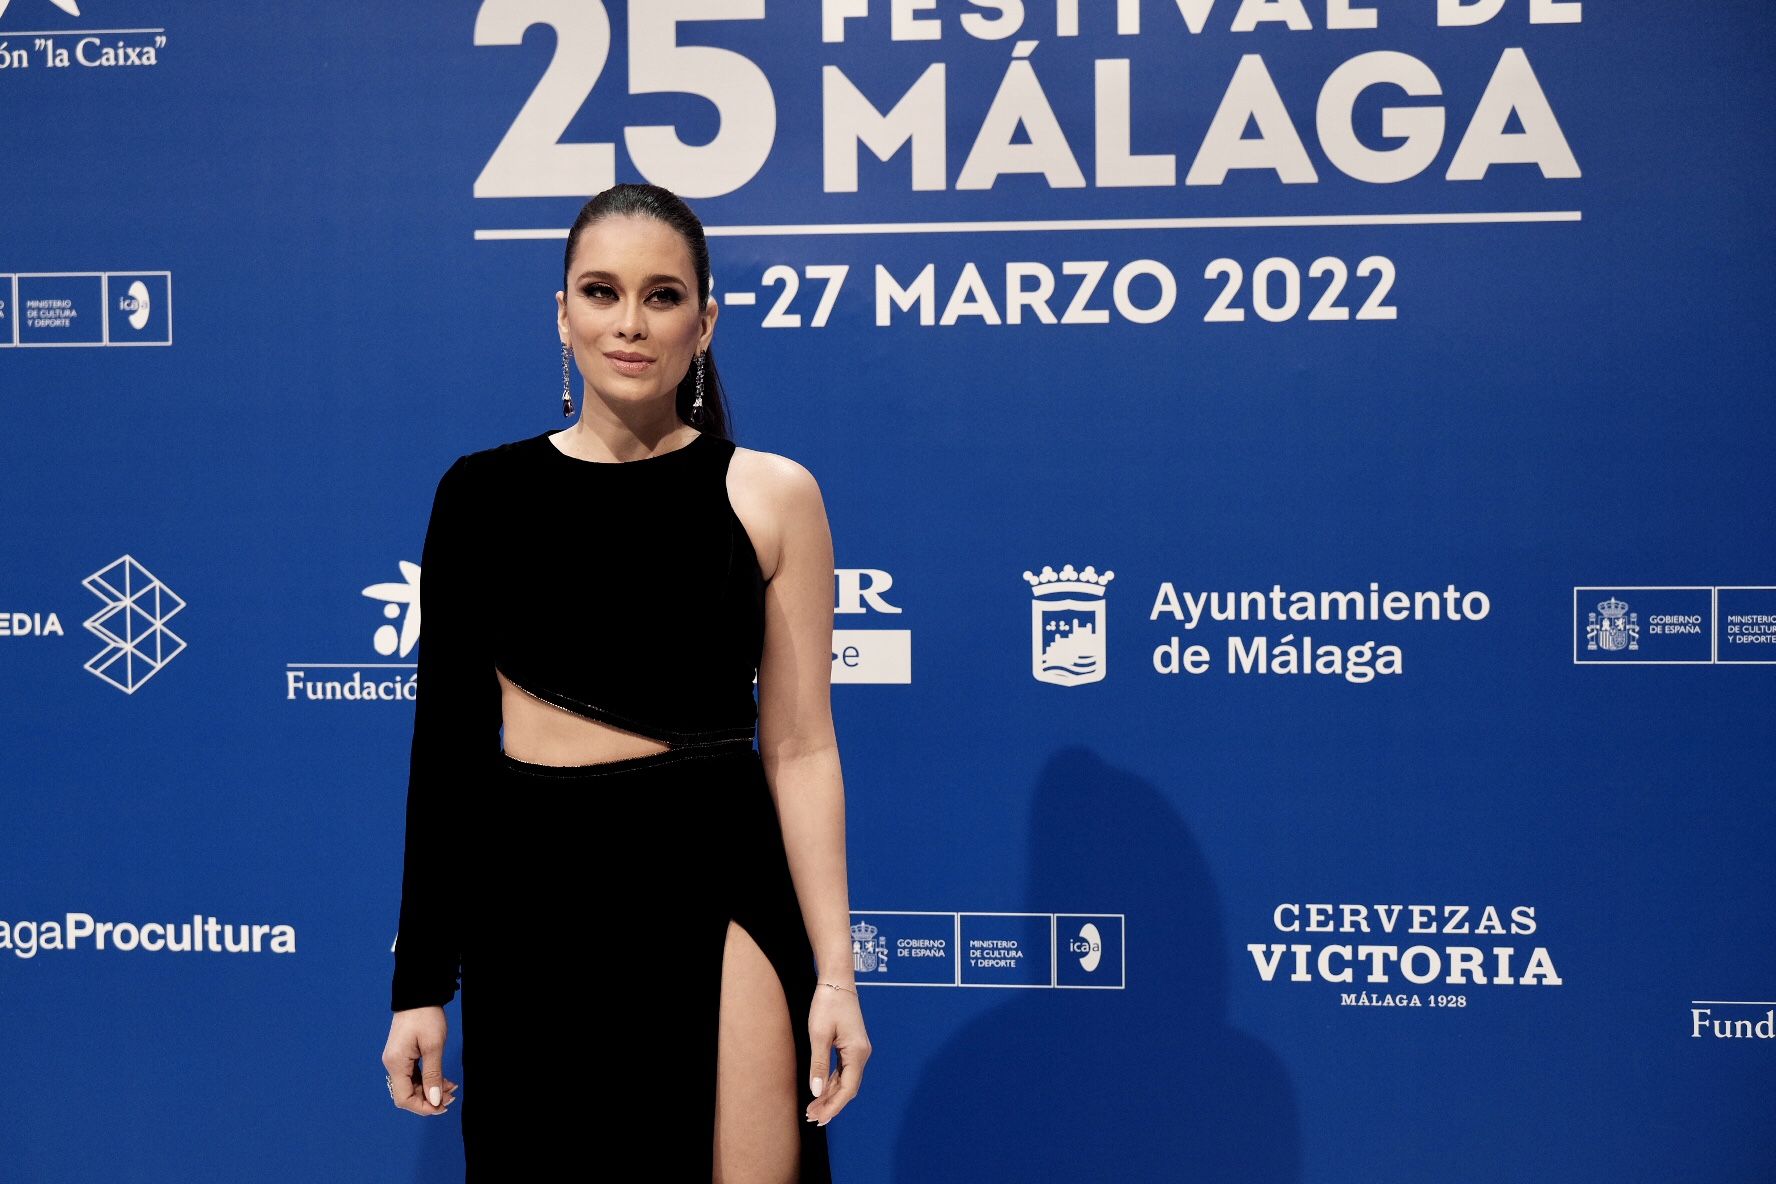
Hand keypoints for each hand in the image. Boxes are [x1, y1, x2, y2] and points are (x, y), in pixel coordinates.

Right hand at [383, 1006, 458, 1115]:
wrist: (419, 994)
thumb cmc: (426, 1016)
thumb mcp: (434, 1046)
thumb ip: (433, 1075)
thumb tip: (435, 1101)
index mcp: (396, 1064)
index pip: (404, 1098)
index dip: (423, 1107)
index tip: (442, 1106)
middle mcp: (393, 1064)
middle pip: (408, 1094)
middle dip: (430, 1099)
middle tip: (452, 1095)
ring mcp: (397, 1059)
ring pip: (413, 1086)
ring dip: (431, 1090)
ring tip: (452, 1088)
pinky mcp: (404, 1055)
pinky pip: (414, 1075)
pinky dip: (428, 1080)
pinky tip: (444, 1080)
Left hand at [805, 982, 869, 1126]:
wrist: (836, 981)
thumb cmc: (827, 1004)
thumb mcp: (818, 1034)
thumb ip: (818, 1064)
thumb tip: (816, 1092)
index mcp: (857, 1052)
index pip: (847, 1089)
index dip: (833, 1107)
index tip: (819, 1119)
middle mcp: (862, 1053)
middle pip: (848, 1088)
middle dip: (831, 1104)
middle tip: (811, 1117)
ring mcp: (858, 1050)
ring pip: (846, 1081)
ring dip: (830, 1095)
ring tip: (813, 1108)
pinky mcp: (852, 1046)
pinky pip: (844, 1071)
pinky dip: (832, 1083)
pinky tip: (821, 1091)